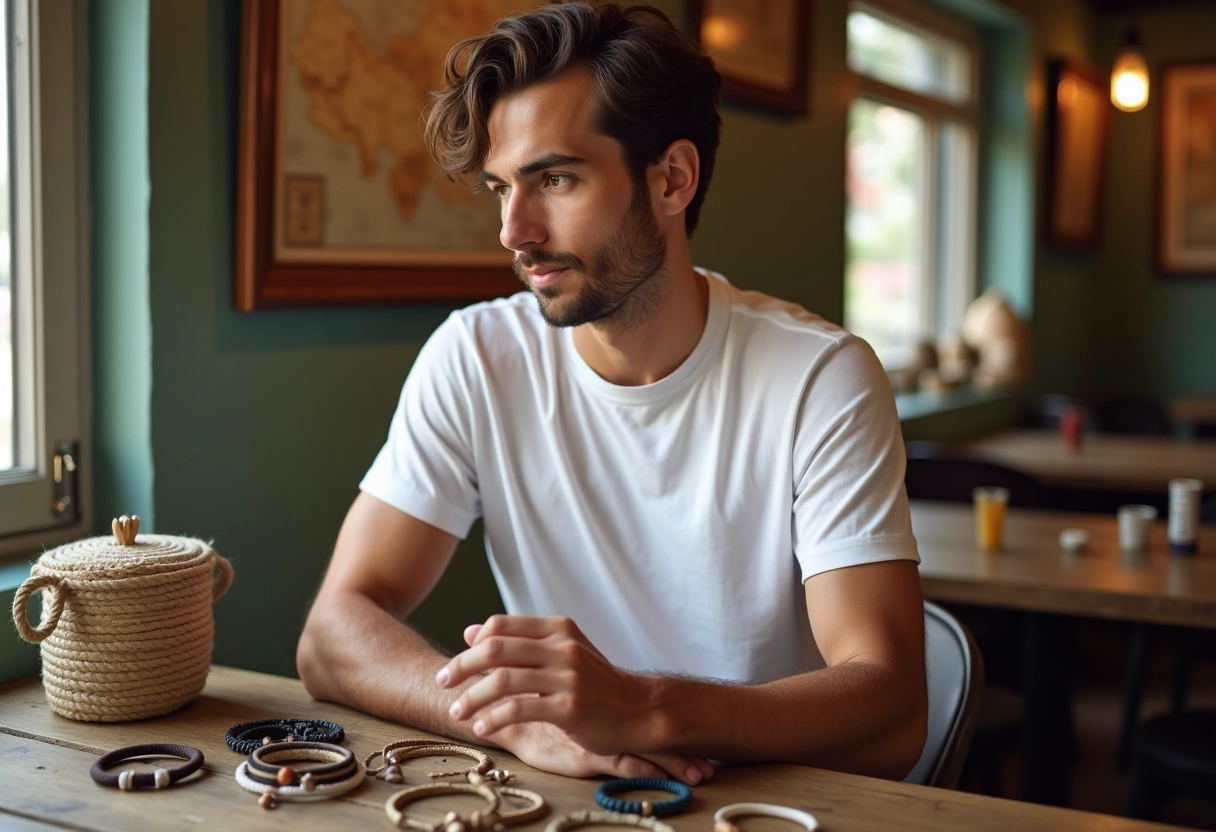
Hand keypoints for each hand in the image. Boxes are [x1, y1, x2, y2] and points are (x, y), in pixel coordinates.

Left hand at [436, 615, 708, 779]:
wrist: (638, 710)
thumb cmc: (596, 683)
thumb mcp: (561, 653)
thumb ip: (518, 642)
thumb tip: (470, 632)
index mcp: (558, 628)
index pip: (500, 626)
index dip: (471, 644)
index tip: (454, 665)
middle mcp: (562, 647)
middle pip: (495, 649)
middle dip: (461, 667)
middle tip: (442, 683)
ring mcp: (567, 676)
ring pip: (502, 681)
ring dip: (471, 698)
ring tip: (456, 712)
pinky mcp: (570, 707)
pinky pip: (519, 709)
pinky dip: (494, 719)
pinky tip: (482, 728)